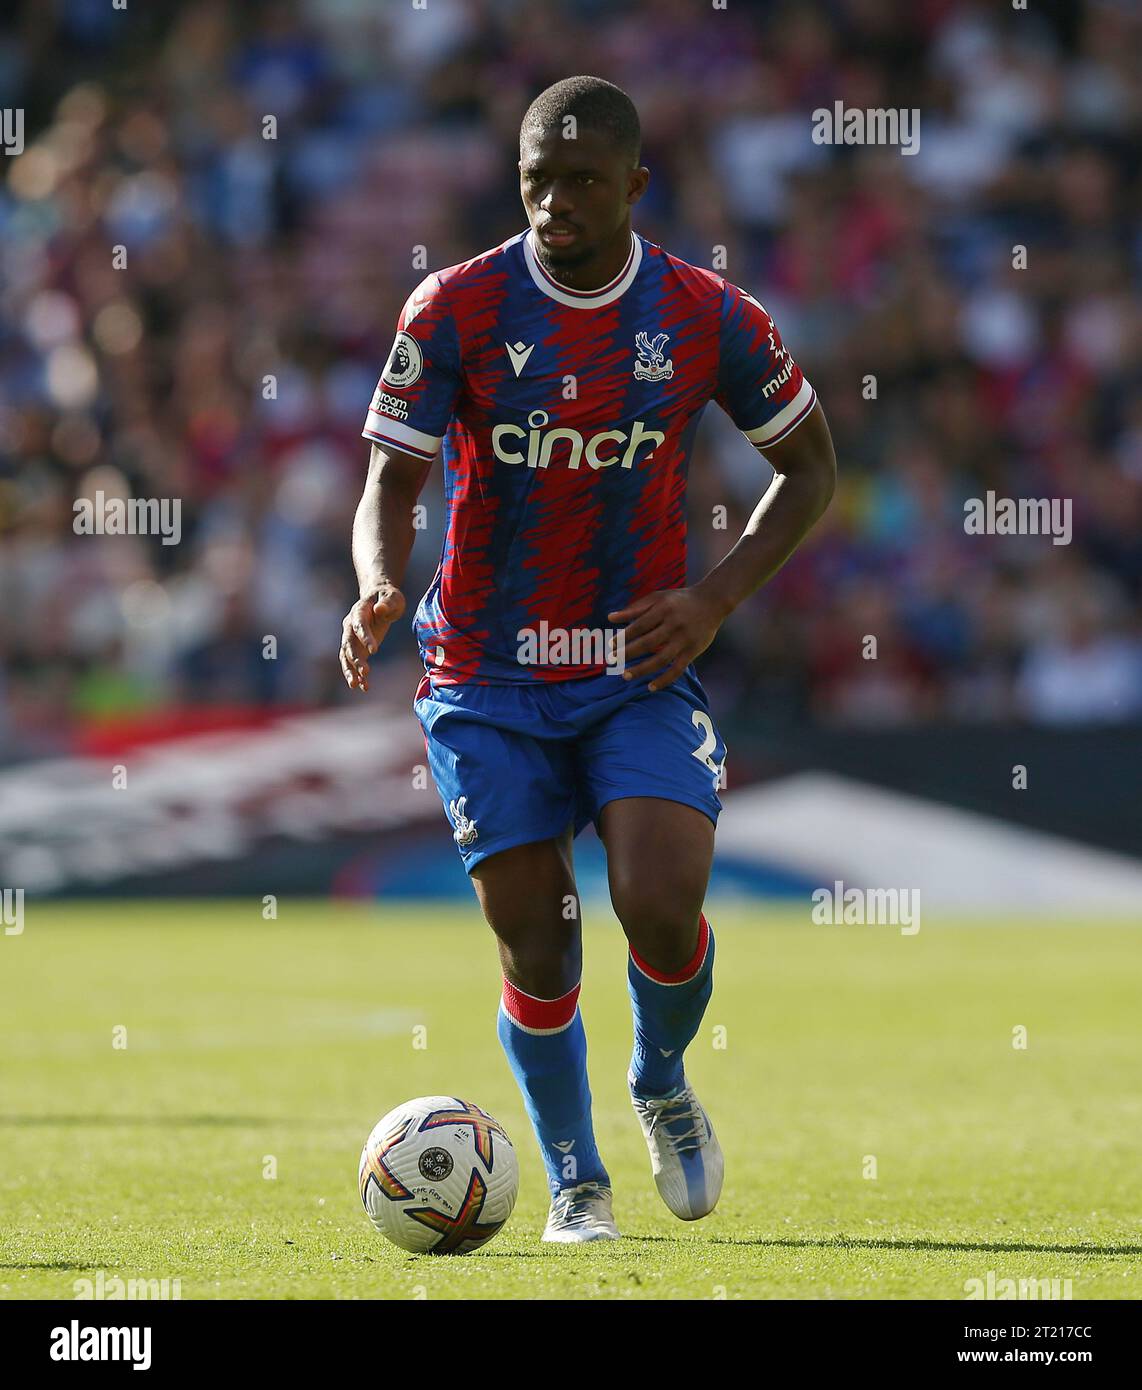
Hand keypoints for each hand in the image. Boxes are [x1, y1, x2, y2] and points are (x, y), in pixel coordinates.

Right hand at [339, 585, 405, 690]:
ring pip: (346, 656)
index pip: (359, 624)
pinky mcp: (356, 648)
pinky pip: (352, 662)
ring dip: (350, 670)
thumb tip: (379, 609)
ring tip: (356, 685)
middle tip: (365, 672)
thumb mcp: (393, 597)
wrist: (379, 598)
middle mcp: (350, 625)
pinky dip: (357, 674)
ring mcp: (351, 637)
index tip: (375, 650)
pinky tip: (364, 687)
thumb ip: (387, 603)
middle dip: (355, 658)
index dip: (365, 637)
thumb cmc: (388, 597)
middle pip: (348, 643)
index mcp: (359, 610)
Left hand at [607, 587, 726, 691]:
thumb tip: (610, 618)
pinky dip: (664, 680)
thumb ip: (634, 608)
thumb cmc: (679, 600)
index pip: (639, 625)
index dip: (624, 636)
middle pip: (648, 643)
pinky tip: (650, 687)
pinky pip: (677, 669)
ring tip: (625, 676)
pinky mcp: (693, 651)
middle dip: (628, 653)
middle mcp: (674, 624)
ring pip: (661, 659)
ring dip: (642, 669)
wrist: (712, 601)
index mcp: (663, 609)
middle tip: (612, 661)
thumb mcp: (657, 598)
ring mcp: (684, 639)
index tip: (611, 645)